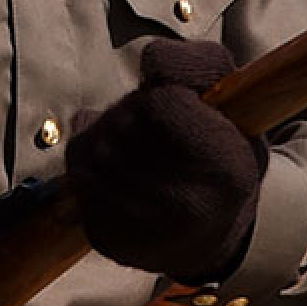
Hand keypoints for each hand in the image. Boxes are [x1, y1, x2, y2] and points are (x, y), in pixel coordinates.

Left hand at [67, 40, 265, 282]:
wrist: (212, 230)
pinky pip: (77, 184)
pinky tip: (115, 177)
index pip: (159, 105)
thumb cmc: (219, 150)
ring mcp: (147, 232)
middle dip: (126, 115)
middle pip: (118, 125)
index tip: (177, 106)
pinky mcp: (112, 243)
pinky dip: (88, 170)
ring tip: (131, 150)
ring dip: (101, 139)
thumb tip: (150, 61)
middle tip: (150, 130)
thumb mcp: (228, 102)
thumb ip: (196, 64)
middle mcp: (190, 208)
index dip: (159, 95)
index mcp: (229, 168)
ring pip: (89, 153)